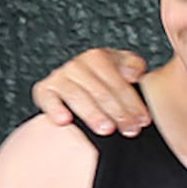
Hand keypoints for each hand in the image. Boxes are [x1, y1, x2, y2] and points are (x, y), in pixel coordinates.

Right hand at [33, 47, 152, 134]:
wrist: (81, 80)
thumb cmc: (106, 77)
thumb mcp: (123, 67)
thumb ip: (133, 66)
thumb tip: (133, 74)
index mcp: (97, 58)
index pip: (118, 83)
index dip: (132, 103)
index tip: (143, 120)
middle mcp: (77, 65)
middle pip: (100, 91)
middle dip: (118, 113)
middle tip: (129, 130)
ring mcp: (59, 77)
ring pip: (76, 95)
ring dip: (93, 114)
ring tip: (106, 129)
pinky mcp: (44, 90)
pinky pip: (47, 99)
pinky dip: (55, 109)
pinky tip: (65, 121)